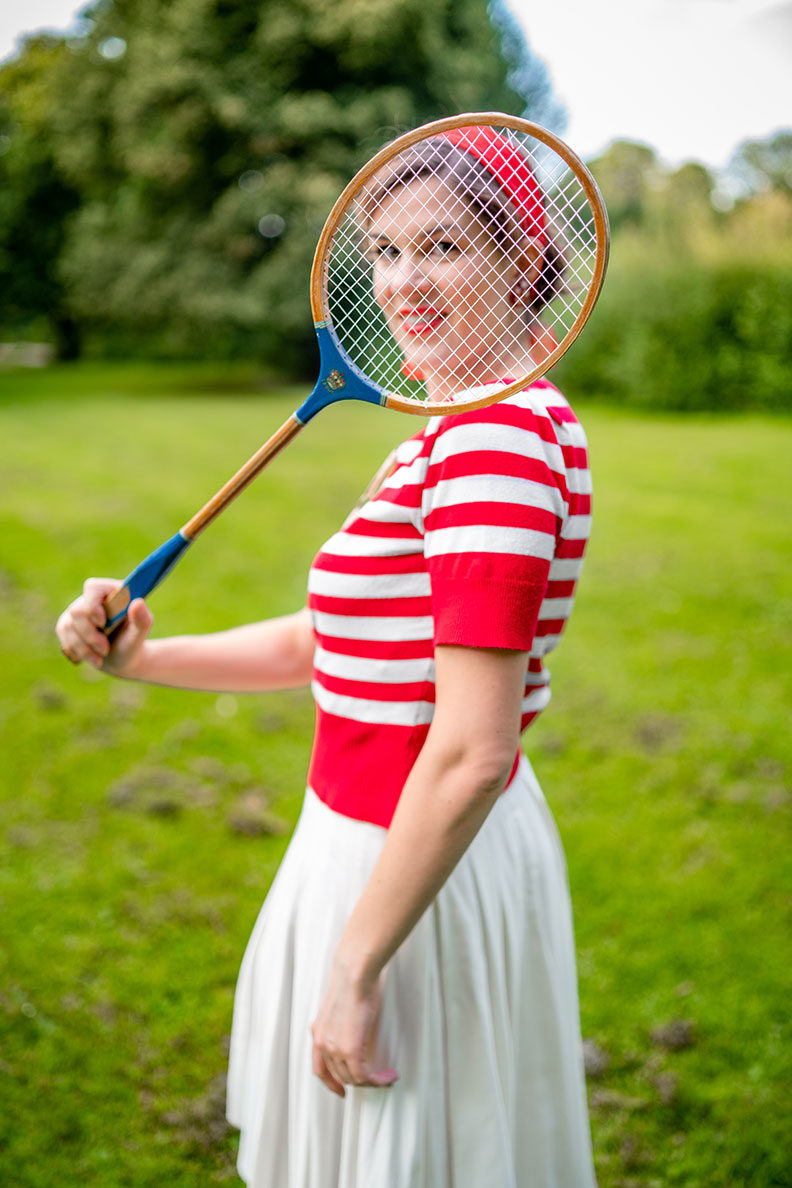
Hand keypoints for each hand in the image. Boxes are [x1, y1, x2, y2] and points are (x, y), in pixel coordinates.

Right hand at [56, 578, 152, 676]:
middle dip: (90, 634)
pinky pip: (64, 635)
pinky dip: (79, 651)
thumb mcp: (139, 634)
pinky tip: (93, 657)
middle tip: (105, 649)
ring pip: (68, 625)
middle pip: (77, 611)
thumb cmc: (132, 641)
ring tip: (103, 654)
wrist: (122, 657)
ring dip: (85, 647)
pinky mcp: (67, 623)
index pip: (93, 588)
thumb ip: (142, 619)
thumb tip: (138, 602)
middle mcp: (92, 598)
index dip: (93, 605)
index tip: (102, 623)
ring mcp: (77, 610)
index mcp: (112, 592)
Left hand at [310, 956, 397, 1097]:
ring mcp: (334, 1049)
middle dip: (359, 1082)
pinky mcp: (350, 1051)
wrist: (354, 973)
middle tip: (377, 1080)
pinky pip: (364, 1076)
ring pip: (353, 1078)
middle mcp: (321, 1043)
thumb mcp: (341, 1005)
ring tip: (387, 1077)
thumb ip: (343, 1021)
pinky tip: (389, 1076)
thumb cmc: (352, 980)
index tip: (341, 1090)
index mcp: (318, 1031)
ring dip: (372, 1082)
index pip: (320, 1068)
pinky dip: (378, 1080)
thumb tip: (355, 1027)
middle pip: (339, 1075)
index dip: (331, 1083)